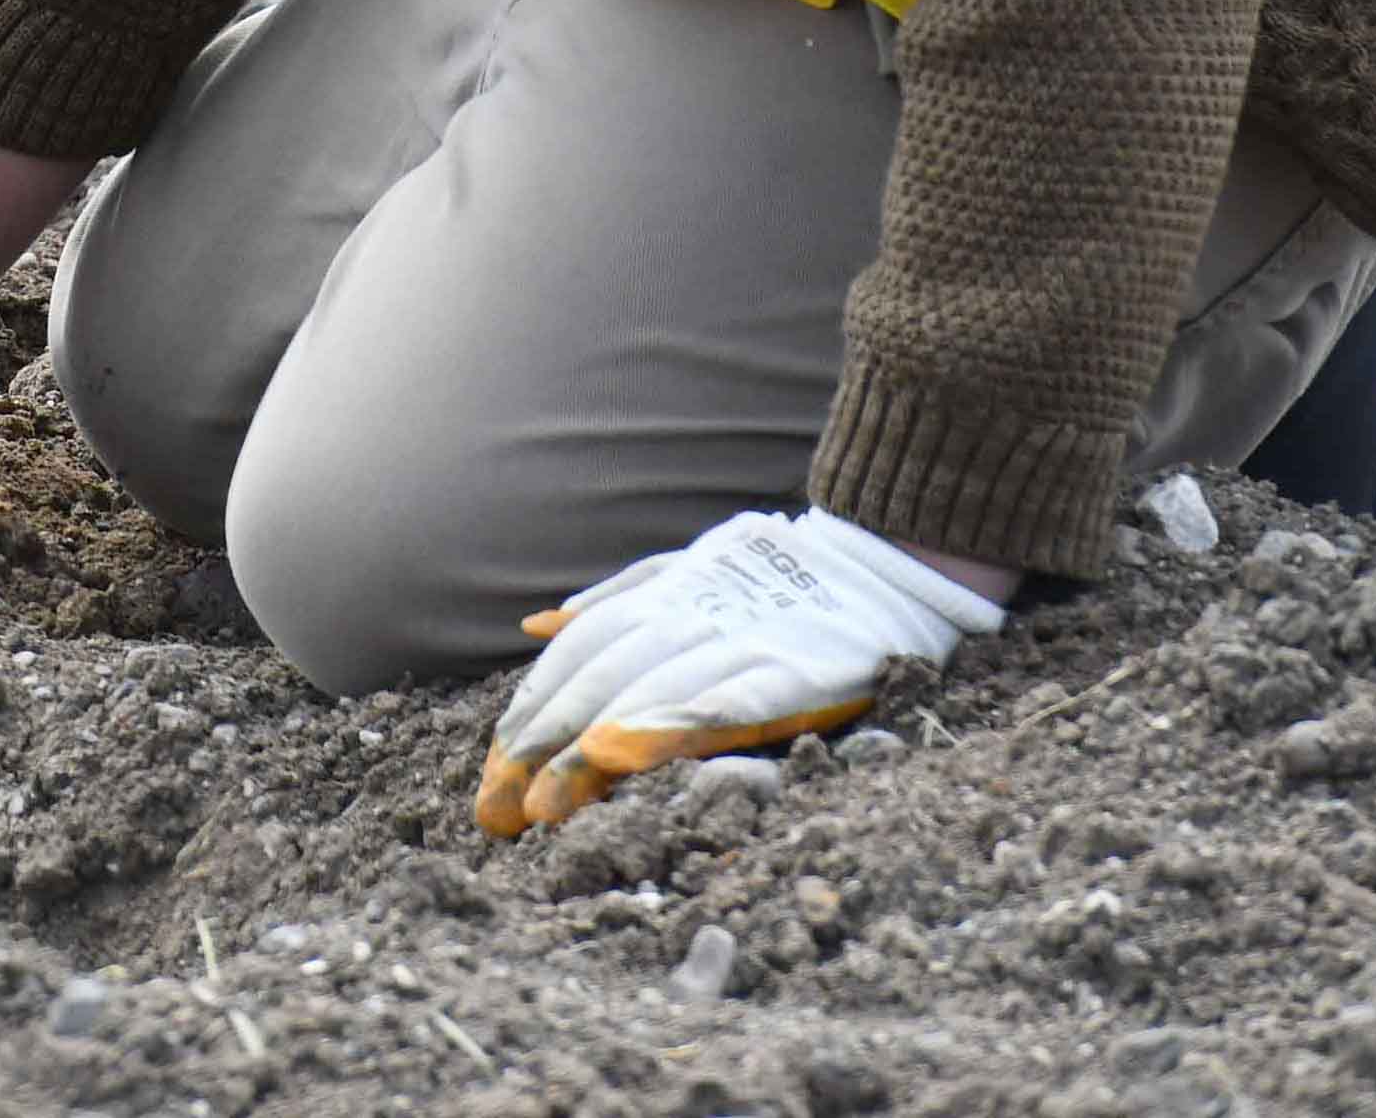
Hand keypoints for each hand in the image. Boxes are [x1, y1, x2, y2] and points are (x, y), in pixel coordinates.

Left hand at [478, 506, 1007, 836]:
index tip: (493, 769)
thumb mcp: (687, 571)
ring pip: (642, 693)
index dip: (531, 711)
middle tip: (498, 809)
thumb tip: (535, 623)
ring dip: (584, 747)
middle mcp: (689, 617)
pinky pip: (720, 701)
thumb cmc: (777, 579)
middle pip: (594, 681)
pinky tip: (619, 753)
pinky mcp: (792, 674)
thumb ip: (614, 599)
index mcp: (662, 597)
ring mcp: (739, 644)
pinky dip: (664, 724)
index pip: (576, 658)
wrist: (882, 566)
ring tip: (541, 798)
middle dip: (540, 746)